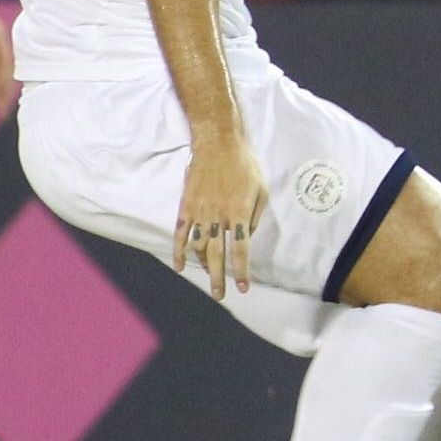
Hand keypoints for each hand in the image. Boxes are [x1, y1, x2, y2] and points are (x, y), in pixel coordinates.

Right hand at [172, 131, 267, 297]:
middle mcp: (218, 217)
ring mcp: (200, 212)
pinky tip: (179, 265)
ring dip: (202, 265)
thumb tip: (246, 236)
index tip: (243, 288)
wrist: (218, 145)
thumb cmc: (245, 166)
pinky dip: (179, 251)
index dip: (241, 271)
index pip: (240, 250)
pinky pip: (181, 233)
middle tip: (220, 295)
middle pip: (216, 254)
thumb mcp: (261, 190)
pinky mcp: (186, 207)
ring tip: (208, 276)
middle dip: (218, 277)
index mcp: (239, 214)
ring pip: (198, 247)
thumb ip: (255, 216)